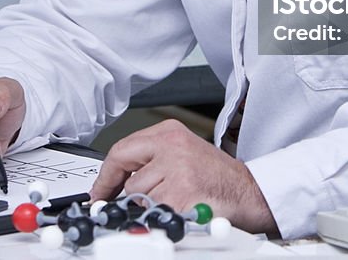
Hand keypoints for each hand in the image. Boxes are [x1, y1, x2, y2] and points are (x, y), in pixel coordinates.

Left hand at [90, 119, 277, 234]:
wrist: (249, 191)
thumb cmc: (217, 176)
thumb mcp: (182, 153)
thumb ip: (151, 160)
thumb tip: (115, 182)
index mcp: (169, 132)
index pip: (121, 150)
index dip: (105, 176)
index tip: (98, 191)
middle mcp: (171, 146)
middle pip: (125, 174)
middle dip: (125, 193)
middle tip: (125, 201)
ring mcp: (176, 169)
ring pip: (137, 195)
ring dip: (149, 204)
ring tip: (175, 199)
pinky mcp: (180, 194)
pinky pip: (153, 210)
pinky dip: (162, 215)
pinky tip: (181, 207)